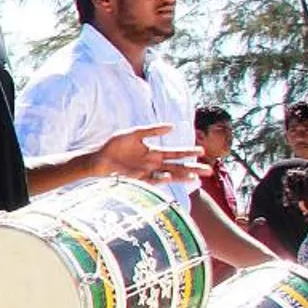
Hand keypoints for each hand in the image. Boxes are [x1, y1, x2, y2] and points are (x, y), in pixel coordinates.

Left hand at [91, 125, 205, 184]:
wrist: (98, 158)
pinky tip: (169, 177)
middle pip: (177, 167)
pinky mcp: (136, 179)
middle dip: (193, 169)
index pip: (176, 153)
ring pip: (168, 175)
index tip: (203, 151)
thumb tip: (172, 127)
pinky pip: (151, 180)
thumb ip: (152, 130)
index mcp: (154, 153)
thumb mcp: (134, 133)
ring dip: (181, 177)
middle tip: (209, 171)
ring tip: (195, 178)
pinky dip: (160, 179)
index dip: (189, 152)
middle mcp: (153, 164)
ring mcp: (146, 173)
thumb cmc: (115, 145)